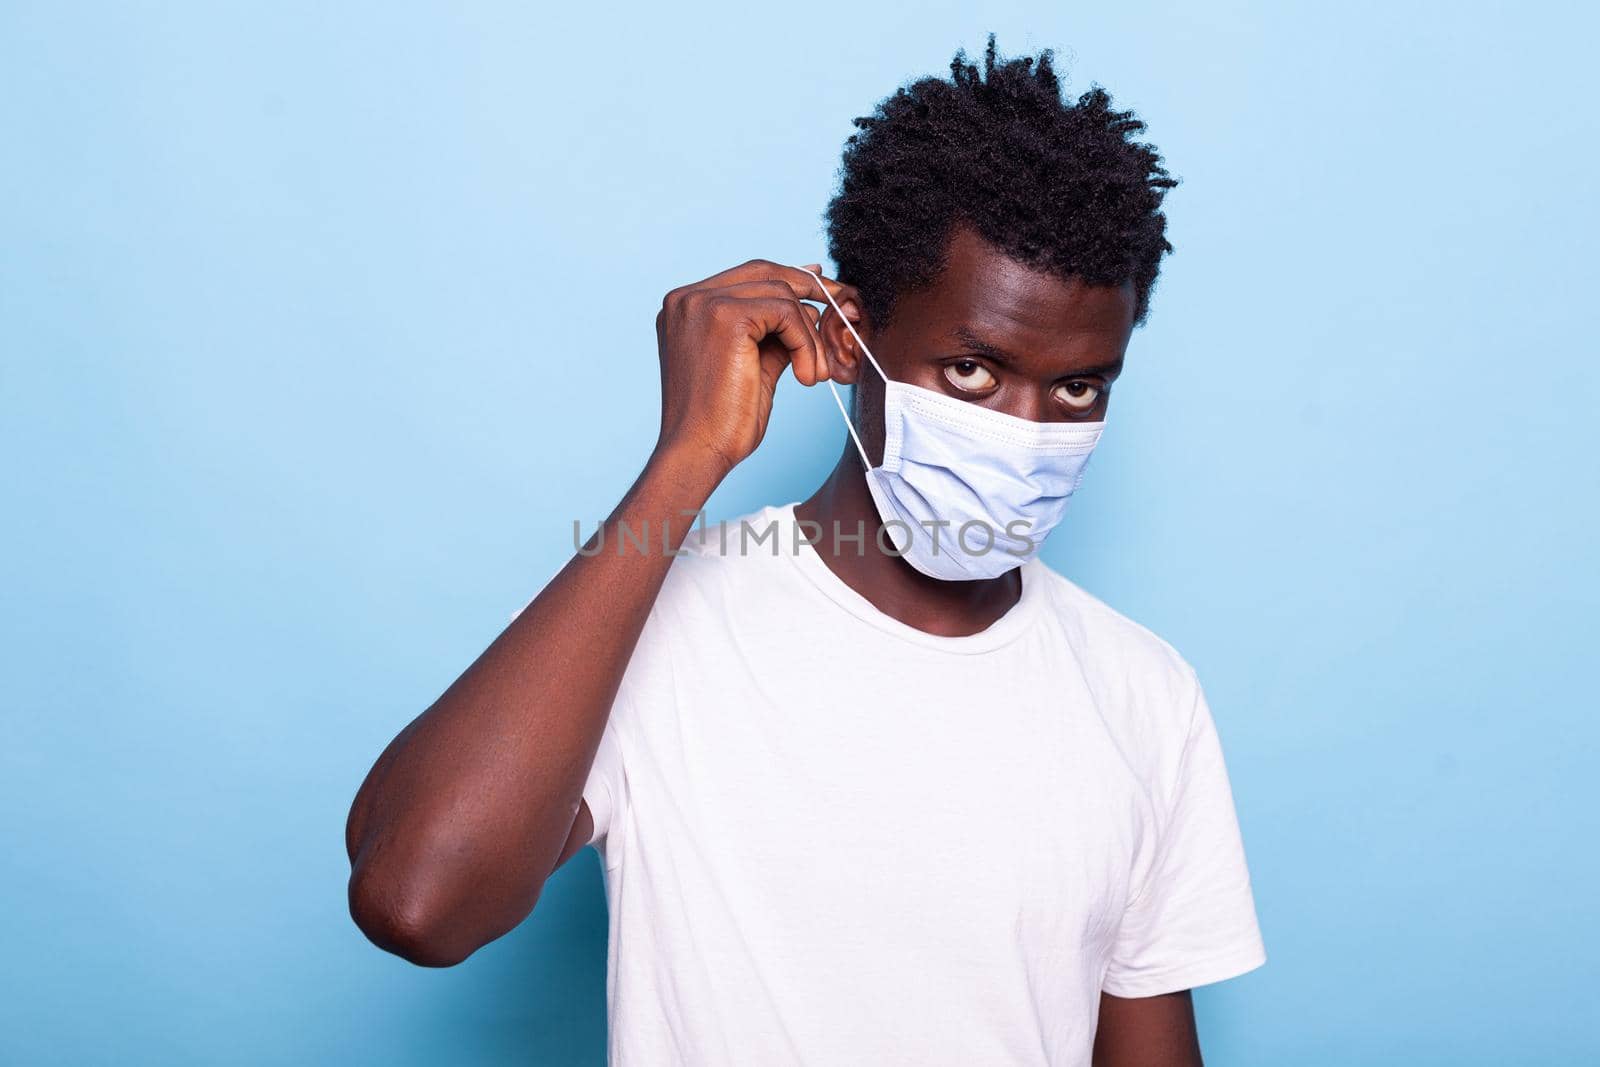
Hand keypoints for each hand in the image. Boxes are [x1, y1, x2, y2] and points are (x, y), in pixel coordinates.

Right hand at [653, 259, 860, 476]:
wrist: (698, 452)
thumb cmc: (721, 420)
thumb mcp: (753, 363)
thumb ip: (775, 331)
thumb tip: (808, 302)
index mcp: (686, 307)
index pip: (747, 276)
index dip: (790, 279)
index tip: (825, 291)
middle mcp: (687, 298)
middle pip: (764, 271)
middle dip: (809, 288)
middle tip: (843, 306)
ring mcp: (701, 303)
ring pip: (781, 293)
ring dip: (809, 334)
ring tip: (815, 373)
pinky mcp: (724, 316)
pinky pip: (785, 312)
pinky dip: (805, 343)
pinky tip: (805, 377)